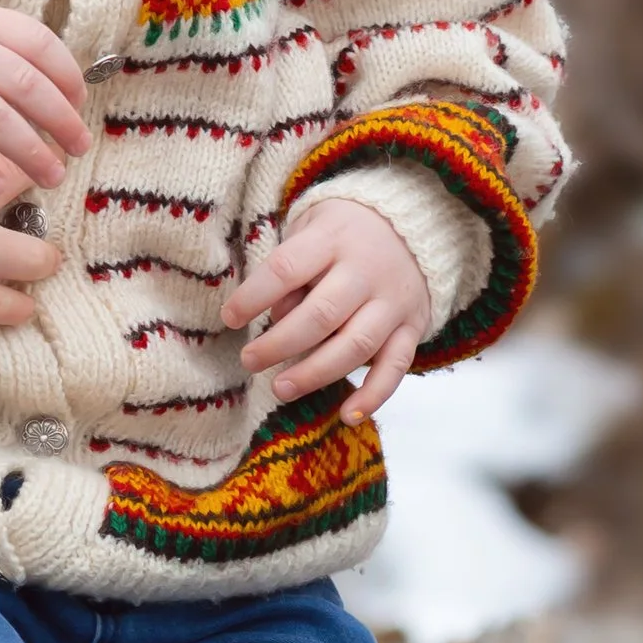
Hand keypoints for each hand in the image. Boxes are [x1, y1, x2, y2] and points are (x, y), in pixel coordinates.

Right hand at [0, 142, 59, 329]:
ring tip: (43, 258)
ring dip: (42, 257)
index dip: (26, 132)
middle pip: (34, 182)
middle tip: (48, 185)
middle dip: (46, 181)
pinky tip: (20, 304)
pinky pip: (5, 307)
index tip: (38, 131)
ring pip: (36, 257)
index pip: (4, 137)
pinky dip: (16, 307)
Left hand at [223, 199, 429, 417]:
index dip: (254, 296)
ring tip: (280, 388)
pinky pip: (396, 367)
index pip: (287, 268)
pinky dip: (373, 395)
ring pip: (356, 346)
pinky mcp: (412, 326)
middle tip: (249, 361)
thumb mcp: (310, 228)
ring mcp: (393, 301)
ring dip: (315, 373)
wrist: (411, 226)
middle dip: (280, 344)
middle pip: (321, 314)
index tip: (230, 318)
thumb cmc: (343, 233)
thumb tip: (277, 317)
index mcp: (333, 238)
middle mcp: (366, 270)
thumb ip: (291, 268)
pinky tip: (346, 416)